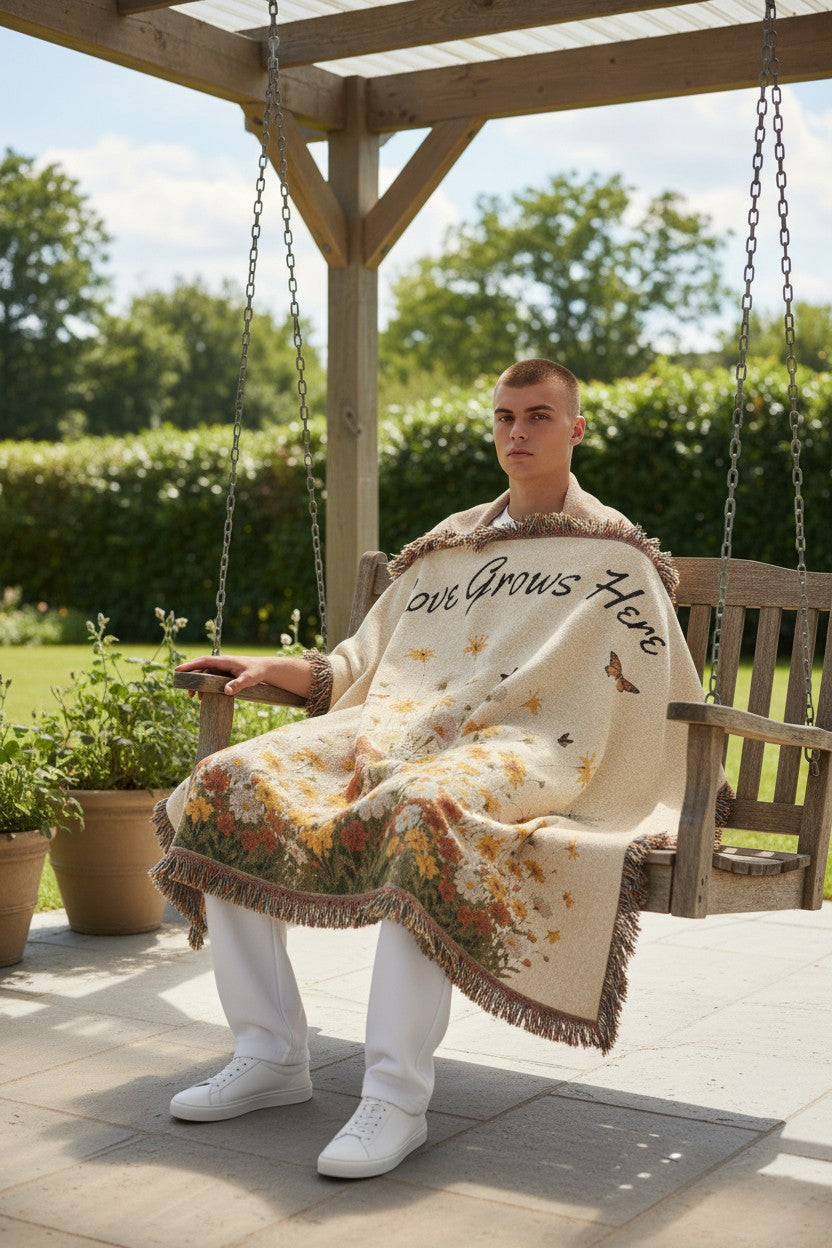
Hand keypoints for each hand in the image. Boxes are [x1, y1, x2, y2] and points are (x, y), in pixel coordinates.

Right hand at [175, 654, 312, 699]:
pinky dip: (205, 686)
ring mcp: (222, 668)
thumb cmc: (258, 672)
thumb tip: (226, 691)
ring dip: (198, 684)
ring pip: (205, 675)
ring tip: (194, 697)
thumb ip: (238, 684)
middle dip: (191, 678)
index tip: (177, 670)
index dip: (189, 665)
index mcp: (224, 661)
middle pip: (201, 668)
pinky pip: (211, 679)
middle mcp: (221, 663)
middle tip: (187, 692)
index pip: (203, 661)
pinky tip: (203, 697)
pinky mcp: (225, 674)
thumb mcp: (249, 679)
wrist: (266, 669)